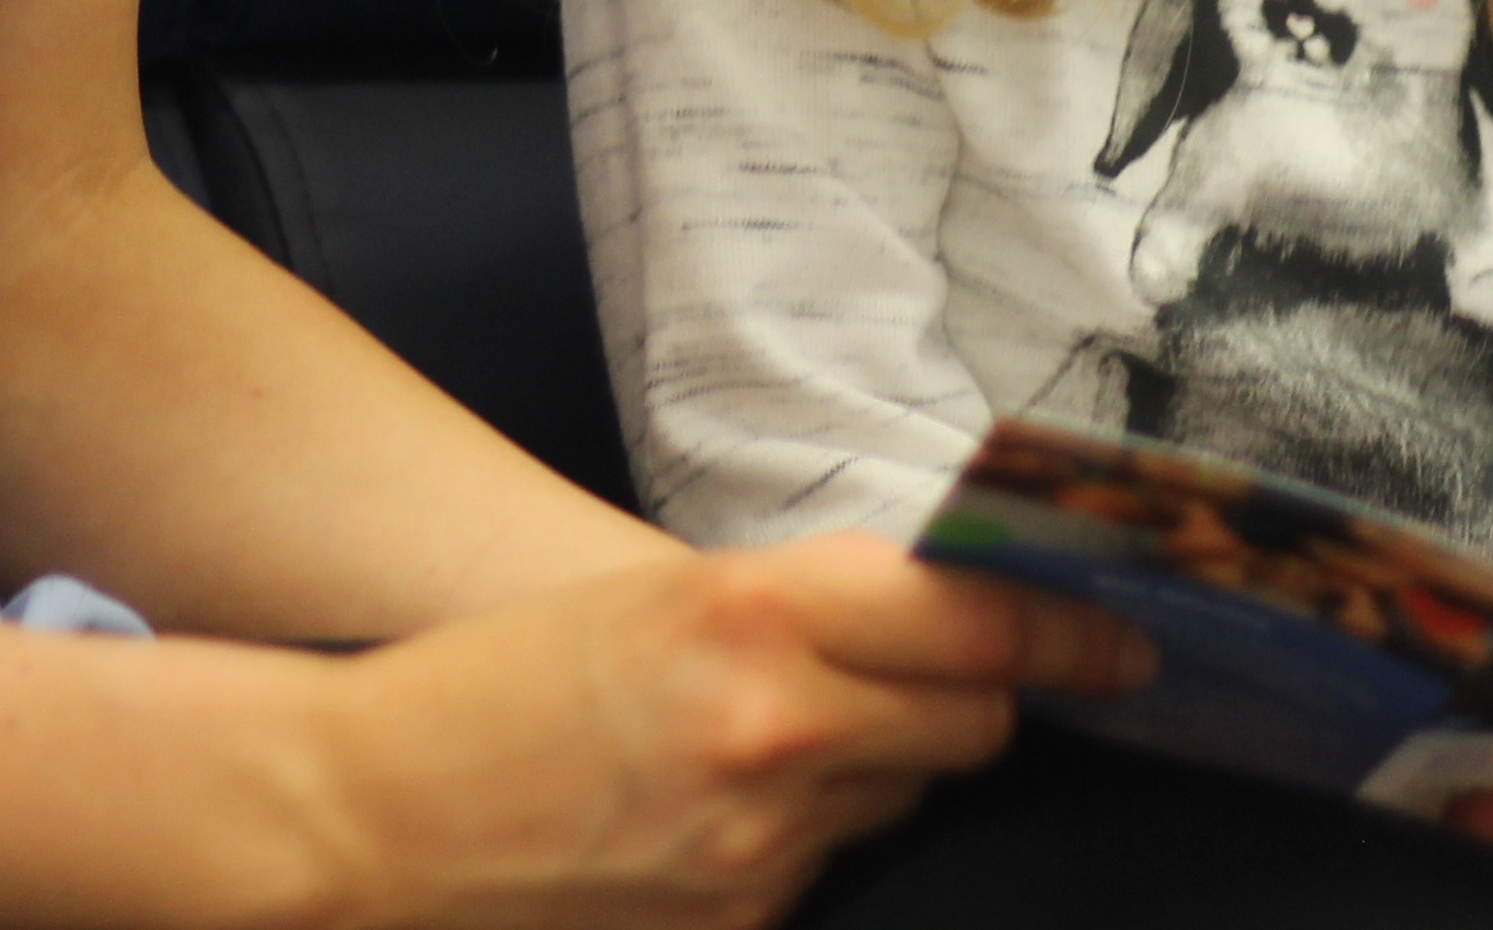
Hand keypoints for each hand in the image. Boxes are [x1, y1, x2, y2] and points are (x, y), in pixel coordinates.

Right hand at [308, 530, 1143, 929]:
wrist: (364, 816)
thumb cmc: (496, 688)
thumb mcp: (657, 597)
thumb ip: (804, 605)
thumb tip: (940, 620)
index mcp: (753, 614)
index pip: (978, 622)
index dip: (1072, 629)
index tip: (1128, 635)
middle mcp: (776, 728)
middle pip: (971, 718)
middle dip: (963, 698)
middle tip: (917, 681)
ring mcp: (760, 846)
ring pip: (903, 793)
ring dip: (874, 768)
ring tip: (762, 747)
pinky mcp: (738, 927)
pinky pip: (825, 869)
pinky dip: (800, 842)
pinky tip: (709, 820)